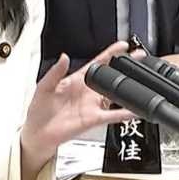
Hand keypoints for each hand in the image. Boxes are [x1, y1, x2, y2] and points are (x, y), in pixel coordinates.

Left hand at [21, 41, 136, 164]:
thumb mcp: (44, 86)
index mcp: (77, 80)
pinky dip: (124, 113)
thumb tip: (63, 57)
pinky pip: (112, 115)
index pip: (97, 63)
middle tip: (138, 58)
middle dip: (125, 67)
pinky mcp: (94, 119)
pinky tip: (133, 110)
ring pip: (115, 94)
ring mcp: (92, 105)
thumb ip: (55, 72)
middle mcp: (88, 91)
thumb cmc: (39, 111)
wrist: (38, 134)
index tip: (122, 46)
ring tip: (140, 80)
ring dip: (127, 88)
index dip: (110, 53)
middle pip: (110, 76)